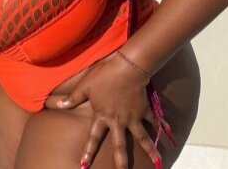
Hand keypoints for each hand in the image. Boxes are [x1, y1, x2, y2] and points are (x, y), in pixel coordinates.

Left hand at [55, 53, 162, 168]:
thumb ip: (73, 98)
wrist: (126, 68)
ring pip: (142, 138)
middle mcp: (119, 121)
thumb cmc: (103, 75)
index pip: (93, 137)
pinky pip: (154, 120)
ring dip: (150, 151)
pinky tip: (170, 131)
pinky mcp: (144, 109)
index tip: (84, 166)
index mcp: (102, 116)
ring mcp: (133, 117)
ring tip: (158, 164)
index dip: (88, 151)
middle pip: (120, 145)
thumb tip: (58, 106)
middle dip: (121, 162)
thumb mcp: (85, 85)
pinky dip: (162, 126)